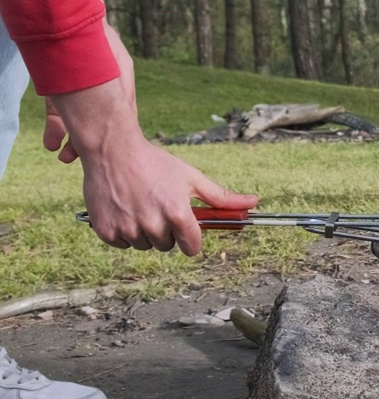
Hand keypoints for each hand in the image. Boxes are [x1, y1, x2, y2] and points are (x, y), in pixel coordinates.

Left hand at [44, 19, 134, 163]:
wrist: (68, 16)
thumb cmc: (96, 35)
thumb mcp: (113, 61)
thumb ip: (118, 87)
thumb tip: (126, 115)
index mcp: (120, 82)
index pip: (122, 116)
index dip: (117, 137)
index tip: (112, 154)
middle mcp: (101, 90)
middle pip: (98, 123)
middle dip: (90, 144)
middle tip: (77, 160)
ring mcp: (79, 92)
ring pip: (76, 123)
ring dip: (70, 142)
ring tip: (63, 157)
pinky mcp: (59, 92)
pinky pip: (58, 116)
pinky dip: (55, 130)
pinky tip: (50, 143)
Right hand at [52, 78, 257, 255]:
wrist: (113, 150)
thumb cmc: (156, 163)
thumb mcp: (192, 178)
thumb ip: (221, 197)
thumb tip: (252, 203)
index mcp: (177, 213)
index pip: (192, 247)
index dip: (192, 240)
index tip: (188, 232)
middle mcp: (153, 225)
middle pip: (168, 246)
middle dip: (167, 231)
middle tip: (159, 207)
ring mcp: (128, 229)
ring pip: (145, 245)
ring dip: (145, 232)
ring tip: (140, 205)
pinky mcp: (106, 231)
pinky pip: (122, 244)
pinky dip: (123, 231)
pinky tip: (124, 209)